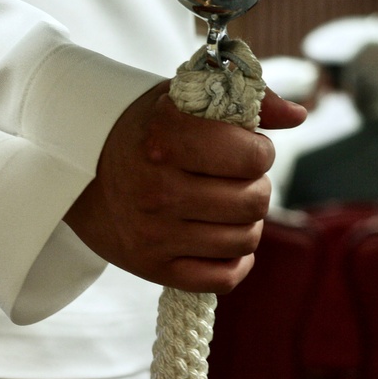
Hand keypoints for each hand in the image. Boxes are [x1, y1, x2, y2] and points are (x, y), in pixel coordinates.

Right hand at [64, 82, 305, 292]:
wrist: (78, 168)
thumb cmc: (147, 128)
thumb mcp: (189, 99)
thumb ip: (248, 100)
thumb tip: (299, 116)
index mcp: (168, 135)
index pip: (253, 156)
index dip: (260, 150)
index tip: (244, 145)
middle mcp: (158, 187)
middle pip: (255, 200)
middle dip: (256, 185)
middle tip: (236, 177)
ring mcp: (153, 232)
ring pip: (245, 239)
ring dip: (248, 221)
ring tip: (229, 204)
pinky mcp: (151, 267)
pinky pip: (223, 279)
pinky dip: (237, 262)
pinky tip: (227, 240)